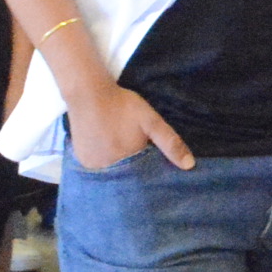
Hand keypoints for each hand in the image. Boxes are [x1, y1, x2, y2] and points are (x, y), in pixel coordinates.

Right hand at [68, 83, 193, 171]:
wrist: (88, 93)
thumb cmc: (122, 106)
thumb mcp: (151, 121)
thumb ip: (170, 143)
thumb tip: (189, 166)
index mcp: (128, 163)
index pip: (144, 178)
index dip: (151, 173)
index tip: (154, 165)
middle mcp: (109, 171)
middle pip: (127, 178)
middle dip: (135, 173)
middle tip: (137, 155)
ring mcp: (93, 167)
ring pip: (112, 175)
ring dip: (119, 169)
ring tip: (122, 155)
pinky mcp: (81, 161)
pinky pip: (98, 169)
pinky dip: (105, 165)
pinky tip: (108, 153)